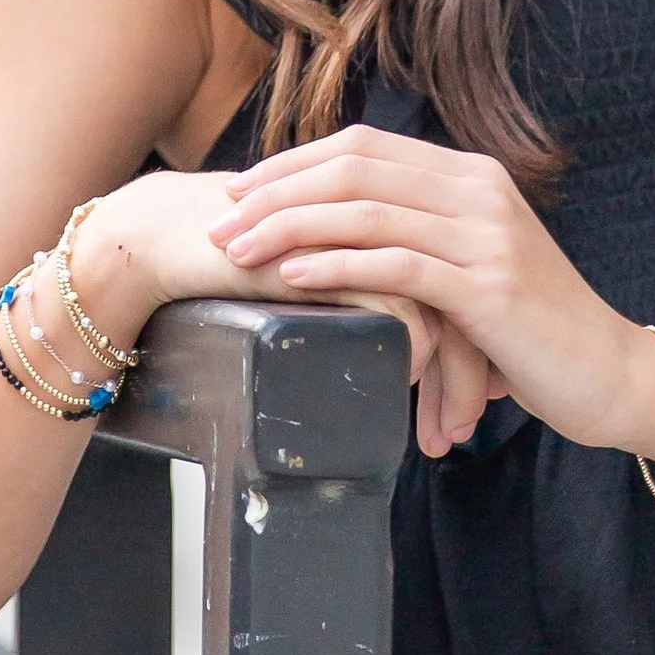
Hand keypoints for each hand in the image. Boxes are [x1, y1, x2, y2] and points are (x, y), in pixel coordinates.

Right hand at [63, 166, 451, 424]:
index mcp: (399, 215)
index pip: (469, 280)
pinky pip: (399, 309)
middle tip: (465, 430)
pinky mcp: (336, 257)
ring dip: (450, 382)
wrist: (174, 235)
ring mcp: (367, 233)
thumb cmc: (248, 260)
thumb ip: (372, 285)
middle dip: (473, 372)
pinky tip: (411, 390)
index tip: (481, 401)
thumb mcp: (324, 273)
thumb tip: (430, 340)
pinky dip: (415, 359)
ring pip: (443, 309)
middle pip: (467, 296)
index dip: (481, 343)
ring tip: (444, 438)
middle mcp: (392, 218)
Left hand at [208, 127, 654, 466]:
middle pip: (356, 167)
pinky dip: (336, 267)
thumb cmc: (533, 330)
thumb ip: (422, 236)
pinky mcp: (489, 286)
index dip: (295, 163)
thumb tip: (338, 234)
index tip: (240, 190)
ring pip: (366, 210)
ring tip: (236, 251)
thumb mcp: (475, 264)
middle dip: (277, 191)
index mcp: (472, 176)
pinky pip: (396, 264)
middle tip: (219, 221)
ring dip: (289, 228)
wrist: (610, 372)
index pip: (364, 146)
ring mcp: (487, 234)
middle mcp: (479, 190)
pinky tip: (291, 277)